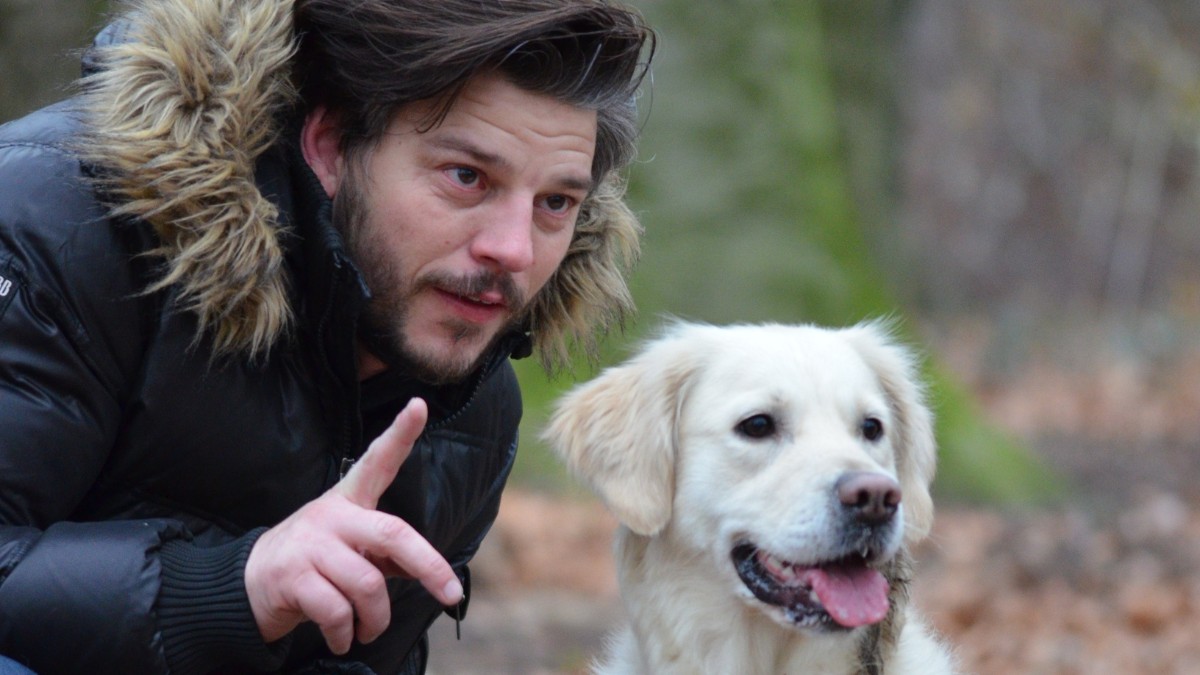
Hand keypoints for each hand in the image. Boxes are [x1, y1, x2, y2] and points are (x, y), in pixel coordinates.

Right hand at [244, 398, 462, 653]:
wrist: (246, 586)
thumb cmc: (313, 564)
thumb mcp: (350, 548)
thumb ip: (386, 552)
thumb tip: (430, 572)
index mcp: (348, 501)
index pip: (377, 461)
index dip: (399, 434)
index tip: (419, 406)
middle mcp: (330, 515)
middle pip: (393, 534)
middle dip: (429, 566)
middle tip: (450, 593)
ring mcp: (309, 544)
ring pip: (368, 584)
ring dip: (375, 619)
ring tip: (367, 629)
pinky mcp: (292, 577)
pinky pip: (337, 612)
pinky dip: (345, 633)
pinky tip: (341, 637)